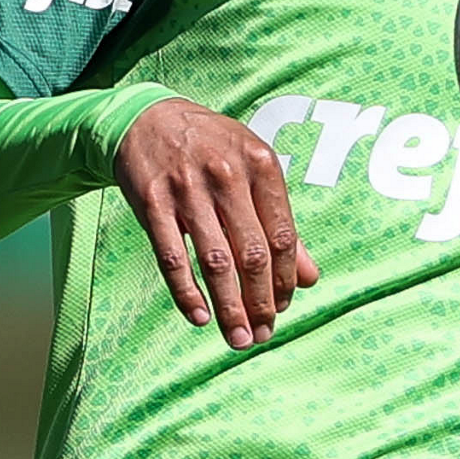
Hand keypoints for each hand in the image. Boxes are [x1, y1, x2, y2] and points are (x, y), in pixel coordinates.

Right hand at [114, 97, 318, 349]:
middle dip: (261, 302)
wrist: (150, 119)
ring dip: (229, 308)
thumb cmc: (212, 147)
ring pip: (215, 262)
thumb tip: (310, 278)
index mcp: (260, 162)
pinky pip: (172, 258)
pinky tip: (200, 318)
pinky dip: (187, 293)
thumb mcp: (253, 168)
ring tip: (239, 339)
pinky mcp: (153, 203)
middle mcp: (226, 174)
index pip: (282, 234)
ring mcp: (187, 189)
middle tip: (263, 334)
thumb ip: (281, 220)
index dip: (285, 278)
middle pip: (251, 253)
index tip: (284, 306)